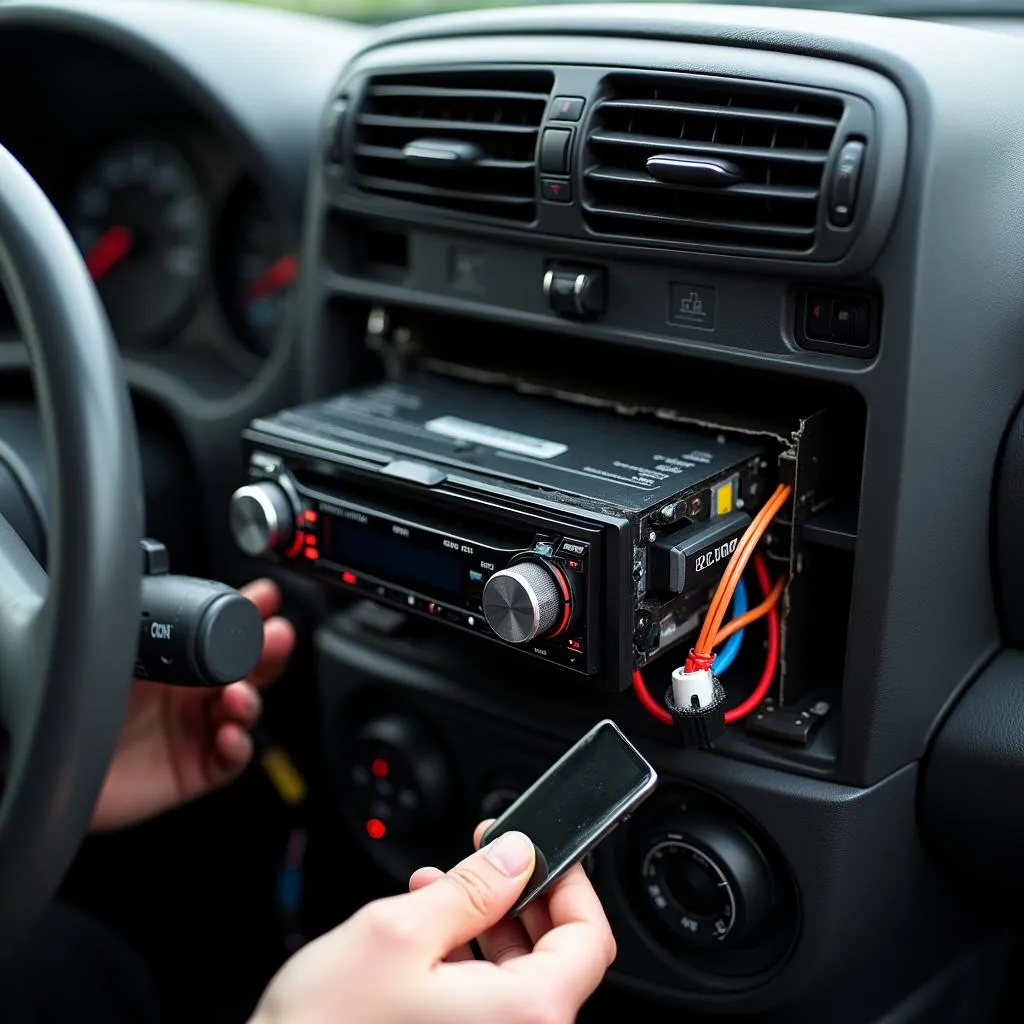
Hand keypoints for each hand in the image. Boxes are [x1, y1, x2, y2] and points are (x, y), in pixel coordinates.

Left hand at [91, 578, 295, 831]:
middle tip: (276, 637)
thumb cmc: (73, 709)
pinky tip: (230, 735)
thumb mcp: (112, 655)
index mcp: (178, 662)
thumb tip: (168, 593)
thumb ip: (144, 629)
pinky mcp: (195, 771)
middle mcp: (193, 695)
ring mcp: (197, 731)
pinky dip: (239, 746)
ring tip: (239, 696)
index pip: (225, 634)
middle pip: (250, 669)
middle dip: (269, 651)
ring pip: (246, 711)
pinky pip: (231, 759)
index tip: (265, 598)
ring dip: (251, 700)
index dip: (250, 616)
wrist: (51, 764)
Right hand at [250, 822, 615, 1023]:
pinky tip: (427, 931)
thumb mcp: (397, 932)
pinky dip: (466, 961)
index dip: (572, 882)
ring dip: (485, 923)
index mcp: (524, 1015)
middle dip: (520, 896)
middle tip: (490, 857)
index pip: (591, 940)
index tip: (548, 849)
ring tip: (439, 888)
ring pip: (517, 979)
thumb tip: (517, 855)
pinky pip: (487, 1005)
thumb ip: (471, 888)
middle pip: (555, 957)